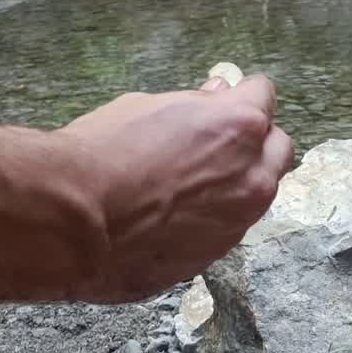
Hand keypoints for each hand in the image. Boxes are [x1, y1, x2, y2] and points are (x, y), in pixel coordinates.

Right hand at [59, 75, 293, 301]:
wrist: (72, 225)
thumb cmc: (101, 157)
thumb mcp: (146, 108)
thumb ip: (194, 106)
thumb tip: (215, 97)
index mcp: (239, 127)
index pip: (263, 95)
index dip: (242, 94)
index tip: (229, 97)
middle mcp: (251, 177)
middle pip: (279, 149)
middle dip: (256, 141)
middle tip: (221, 139)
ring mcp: (237, 223)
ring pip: (257, 194)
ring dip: (237, 183)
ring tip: (190, 182)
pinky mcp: (214, 257)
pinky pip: (227, 230)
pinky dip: (211, 219)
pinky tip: (173, 215)